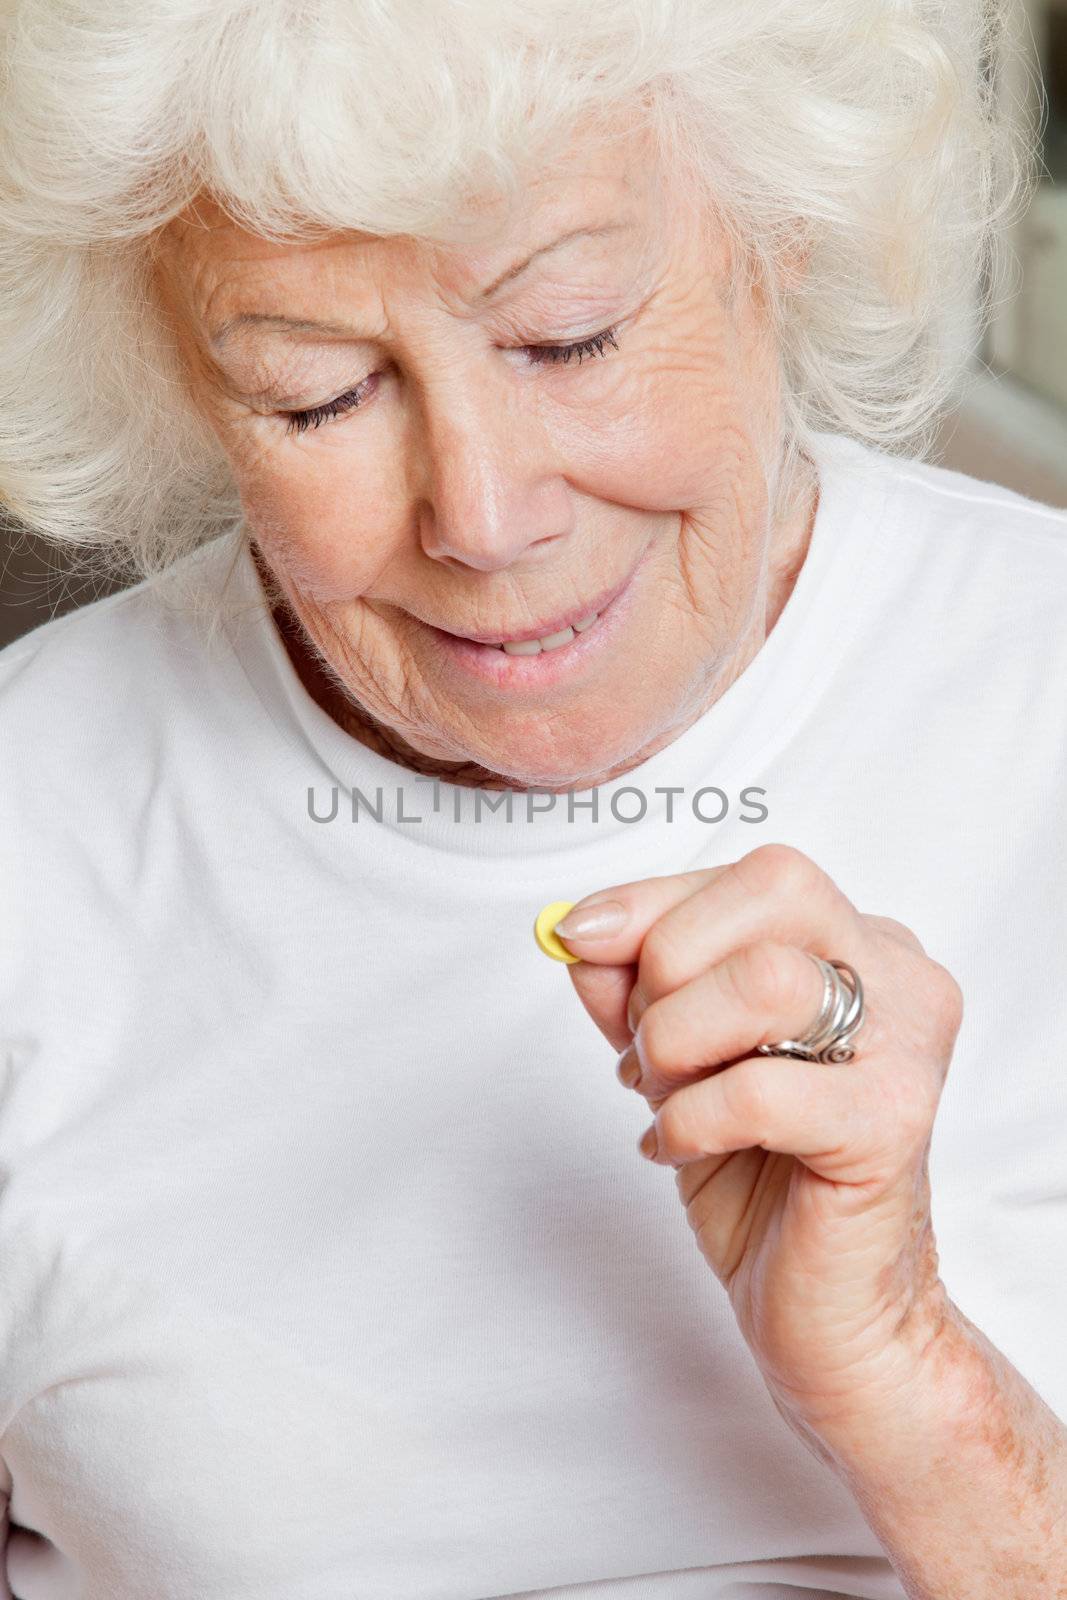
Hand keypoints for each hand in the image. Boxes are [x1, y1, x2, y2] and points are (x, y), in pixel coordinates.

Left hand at [555, 844, 963, 1442]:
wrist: (832, 1316)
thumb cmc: (761, 1179)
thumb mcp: (676, 1062)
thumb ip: (634, 989)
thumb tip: (577, 934)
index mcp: (856, 944)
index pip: (753, 875)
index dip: (651, 901)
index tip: (578, 938)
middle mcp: (899, 976)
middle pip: (774, 890)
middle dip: (670, 965)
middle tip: (646, 1050)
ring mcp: (907, 1046)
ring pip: (767, 979)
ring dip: (678, 1041)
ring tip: (664, 1096)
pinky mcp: (894, 1124)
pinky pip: (760, 1090)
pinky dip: (689, 1118)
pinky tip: (676, 1147)